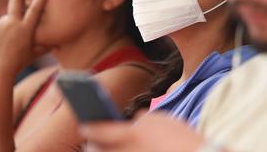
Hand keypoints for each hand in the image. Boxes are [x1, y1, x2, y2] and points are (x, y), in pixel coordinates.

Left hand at [0, 0, 49, 76]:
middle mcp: (12, 24)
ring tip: (7, 42)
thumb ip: (45, 48)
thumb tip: (58, 45)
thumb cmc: (18, 65)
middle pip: (15, 1)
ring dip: (8, 25)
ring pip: (6, 19)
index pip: (35, 9)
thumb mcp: (33, 55)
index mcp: (25, 29)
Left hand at [81, 112, 204, 151]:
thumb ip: (140, 119)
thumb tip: (130, 122)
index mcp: (132, 136)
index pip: (99, 132)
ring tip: (102, 149)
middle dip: (93, 146)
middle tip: (92, 143)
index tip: (84, 126)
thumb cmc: (181, 139)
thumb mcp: (161, 120)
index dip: (90, 128)